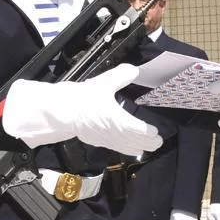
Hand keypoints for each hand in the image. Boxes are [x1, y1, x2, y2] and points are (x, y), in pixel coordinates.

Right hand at [2, 63, 160, 155]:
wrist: (61, 113)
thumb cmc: (81, 99)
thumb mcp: (103, 83)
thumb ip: (120, 76)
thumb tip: (134, 70)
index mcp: (119, 121)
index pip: (140, 130)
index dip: (150, 132)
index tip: (156, 131)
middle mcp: (115, 134)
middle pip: (137, 142)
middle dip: (149, 143)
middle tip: (158, 141)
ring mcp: (106, 140)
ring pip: (127, 148)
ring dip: (139, 147)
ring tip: (148, 148)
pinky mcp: (97, 141)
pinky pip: (116, 148)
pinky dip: (126, 149)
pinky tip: (129, 150)